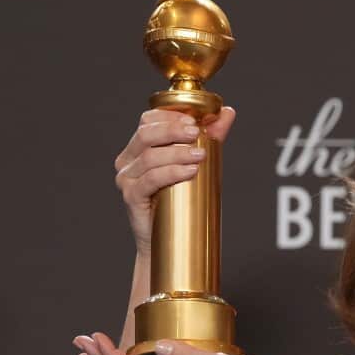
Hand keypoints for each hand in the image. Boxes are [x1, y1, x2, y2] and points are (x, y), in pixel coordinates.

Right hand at [113, 106, 236, 254]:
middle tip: (197, 133)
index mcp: (138, 148)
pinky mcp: (131, 196)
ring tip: (201, 155)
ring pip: (150, 157)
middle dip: (174, 131)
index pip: (148, 121)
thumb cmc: (179, 201)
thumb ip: (210, 137)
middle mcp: (127, 161)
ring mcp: (127, 179)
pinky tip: (190, 171)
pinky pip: (150, 179)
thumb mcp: (196, 162)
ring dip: (177, 153)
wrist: (167, 241)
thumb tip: (228, 112)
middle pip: (147, 134)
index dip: (170, 116)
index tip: (194, 120)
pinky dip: (171, 172)